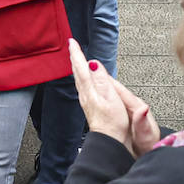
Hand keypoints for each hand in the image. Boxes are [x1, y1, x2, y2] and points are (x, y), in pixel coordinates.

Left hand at [67, 38, 135, 152]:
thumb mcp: (110, 98)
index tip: (72, 42)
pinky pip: (83, 86)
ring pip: (79, 79)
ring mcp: (87, 101)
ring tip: (76, 59)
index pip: (81, 68)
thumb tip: (93, 64)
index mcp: (90, 90)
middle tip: (72, 46)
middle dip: (74, 58)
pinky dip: (82, 77)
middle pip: (77, 72)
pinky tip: (84, 79)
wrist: (110, 141)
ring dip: (77, 67)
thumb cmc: (112, 123)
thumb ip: (102, 80)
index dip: (76, 54)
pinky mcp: (90, 106)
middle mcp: (85, 95)